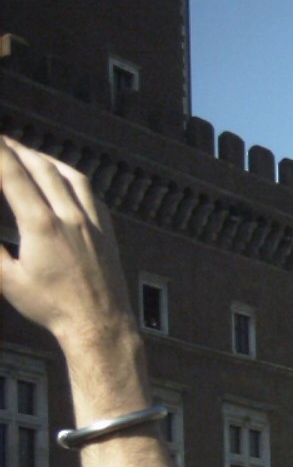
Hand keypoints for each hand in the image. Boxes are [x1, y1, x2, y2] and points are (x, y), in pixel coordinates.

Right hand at [0, 139, 145, 412]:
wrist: (100, 325)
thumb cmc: (55, 308)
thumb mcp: (8, 280)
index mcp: (42, 226)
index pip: (13, 175)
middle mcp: (70, 219)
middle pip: (41, 168)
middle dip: (18, 149)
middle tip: (1, 141)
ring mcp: (92, 225)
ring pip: (71, 176)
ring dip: (47, 159)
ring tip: (30, 154)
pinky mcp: (107, 234)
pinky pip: (92, 195)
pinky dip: (74, 180)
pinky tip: (66, 181)